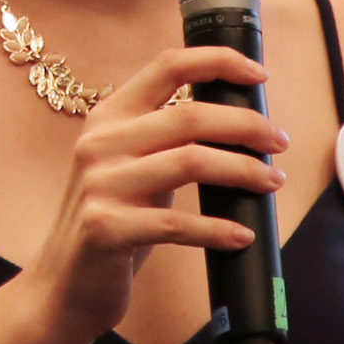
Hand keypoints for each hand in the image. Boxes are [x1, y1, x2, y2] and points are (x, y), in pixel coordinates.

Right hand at [23, 46, 288, 343]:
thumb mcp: (131, 166)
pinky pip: (177, 224)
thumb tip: (240, 124)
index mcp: (109, 116)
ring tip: (272, 183)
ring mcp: (101, 185)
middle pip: (190, 116)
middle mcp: (101, 143)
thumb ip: (165, 139)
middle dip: (246, 126)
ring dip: (243, 171)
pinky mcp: (106, 228)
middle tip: (278, 143)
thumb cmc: (113, 220)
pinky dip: (219, 229)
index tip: (259, 77)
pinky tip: (242, 235)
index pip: (167, 66)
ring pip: (191, 161)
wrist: (65, 282)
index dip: (219, 62)